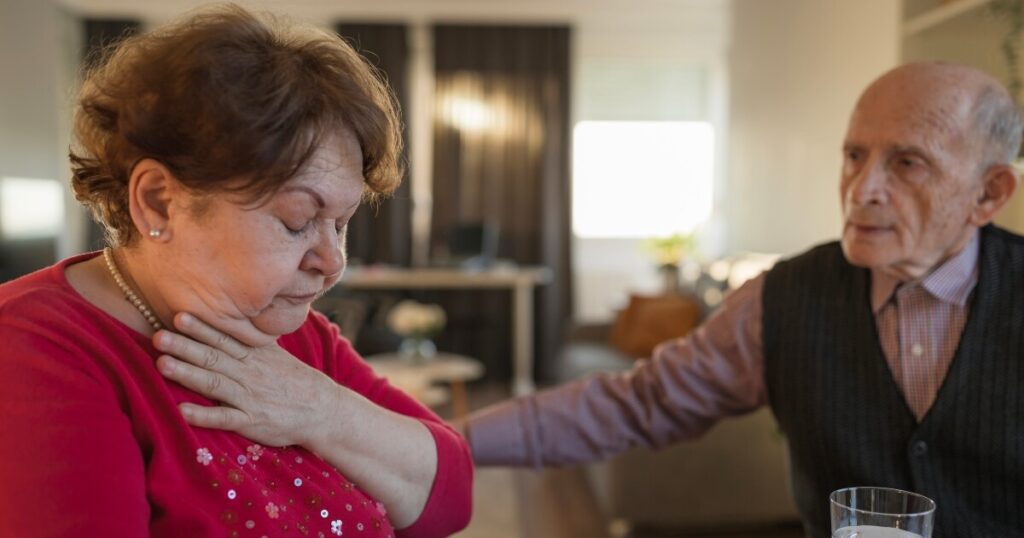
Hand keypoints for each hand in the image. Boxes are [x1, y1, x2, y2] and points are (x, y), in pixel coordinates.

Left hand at [153, 312, 340, 446]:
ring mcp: (250, 397)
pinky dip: (204, 415)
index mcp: (254, 356)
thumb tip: (231, 321)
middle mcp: (249, 373)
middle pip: (213, 357)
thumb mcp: (276, 355)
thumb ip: (250, 341)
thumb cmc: (295, 381)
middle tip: (159, 336)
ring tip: (162, 364)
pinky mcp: (252, 422)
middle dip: (185, 346)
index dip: (201, 328)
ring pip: (215, 383)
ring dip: (188, 374)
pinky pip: (225, 418)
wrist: (323, 410)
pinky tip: (182, 412)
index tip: (179, 315)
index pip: (224, 338)